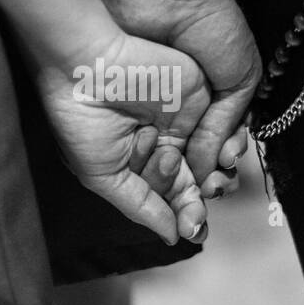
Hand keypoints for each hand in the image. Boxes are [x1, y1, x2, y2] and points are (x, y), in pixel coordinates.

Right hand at [32, 28, 211, 244]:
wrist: (88, 66)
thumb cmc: (81, 119)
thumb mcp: (104, 174)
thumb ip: (141, 207)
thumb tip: (174, 238)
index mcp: (136, 161)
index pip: (168, 196)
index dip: (182, 215)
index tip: (190, 231)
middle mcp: (162, 142)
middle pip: (192, 184)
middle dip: (194, 203)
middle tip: (190, 211)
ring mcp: (183, 122)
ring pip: (210, 162)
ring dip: (206, 178)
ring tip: (167, 158)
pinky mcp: (199, 99)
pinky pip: (222, 132)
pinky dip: (222, 150)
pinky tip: (210, 158)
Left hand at [101, 0, 260, 196]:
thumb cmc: (213, 28)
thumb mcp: (240, 79)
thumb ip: (226, 124)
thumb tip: (212, 164)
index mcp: (215, 100)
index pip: (219, 146)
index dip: (223, 164)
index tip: (225, 173)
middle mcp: (182, 108)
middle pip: (190, 157)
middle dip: (201, 177)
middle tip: (208, 188)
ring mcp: (152, 107)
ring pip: (162, 155)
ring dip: (175, 174)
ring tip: (189, 183)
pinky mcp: (125, 103)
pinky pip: (134, 141)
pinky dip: (145, 158)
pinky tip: (160, 165)